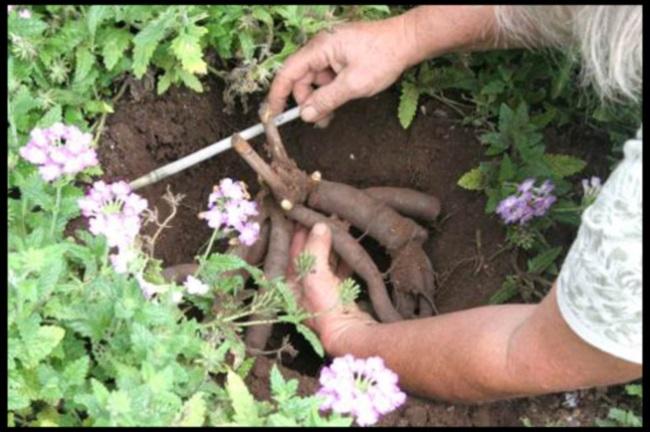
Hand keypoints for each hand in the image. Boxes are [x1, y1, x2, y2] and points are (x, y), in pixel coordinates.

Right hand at [267, 14, 417, 122]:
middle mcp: (320, 48)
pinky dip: (329, 92)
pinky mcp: (340, 57)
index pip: (287, 73)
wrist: (407, 41)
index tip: (272, 116)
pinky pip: (326, 77)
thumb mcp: (353, 85)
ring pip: (314, 80)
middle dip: (305, 101)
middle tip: (317, 121)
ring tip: (330, 116)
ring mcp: (330, 52)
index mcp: (319, 49)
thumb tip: (305, 115)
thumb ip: (326, 100)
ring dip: (318, 99)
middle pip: (300, 79)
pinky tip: (337, 104)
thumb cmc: (383, 56)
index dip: (277, 96)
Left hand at [287, 223, 375, 352]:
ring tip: (337, 226)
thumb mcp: (315, 275)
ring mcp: (321, 291)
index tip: (304, 214)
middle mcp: (303, 288)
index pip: (292, 251)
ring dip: (330, 244)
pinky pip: (338, 268)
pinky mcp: (339, 294)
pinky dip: (342, 256)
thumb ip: (315, 248)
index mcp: (290, 284)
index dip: (298, 232)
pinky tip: (348, 246)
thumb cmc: (325, 307)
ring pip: (324, 260)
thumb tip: (319, 225)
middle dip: (315, 236)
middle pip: (308, 255)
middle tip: (323, 217)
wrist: (349, 333)